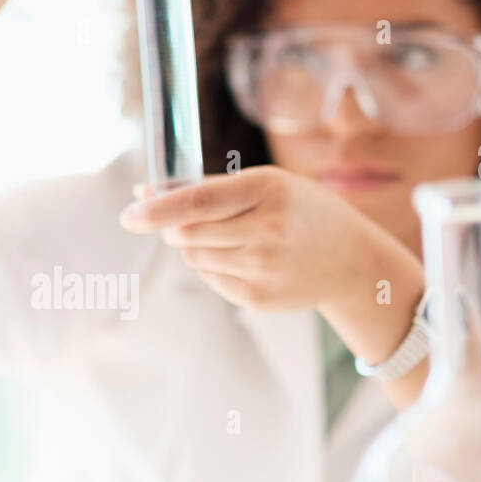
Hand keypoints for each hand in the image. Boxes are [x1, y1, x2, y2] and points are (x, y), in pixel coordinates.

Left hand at [119, 166, 384, 310]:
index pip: (197, 202)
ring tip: (232, 239)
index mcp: (268, 189)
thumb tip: (142, 193)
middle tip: (180, 222)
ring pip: (194, 257)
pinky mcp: (258, 297)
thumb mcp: (265, 184)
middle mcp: (267, 229)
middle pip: (187, 234)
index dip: (156, 210)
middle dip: (172, 228)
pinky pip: (210, 279)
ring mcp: (264, 268)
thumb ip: (205, 187)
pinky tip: (246, 260)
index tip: (129, 214)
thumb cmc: (299, 211)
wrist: (351, 260)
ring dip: (195, 247)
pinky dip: (213, 267)